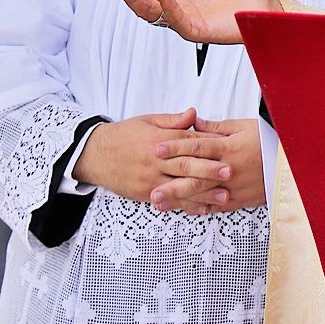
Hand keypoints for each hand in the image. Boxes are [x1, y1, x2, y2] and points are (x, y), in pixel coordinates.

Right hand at [72, 109, 222, 203]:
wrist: (95, 154)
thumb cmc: (124, 135)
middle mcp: (156, 160)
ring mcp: (151, 179)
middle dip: (209, 170)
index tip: (227, 149)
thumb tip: (193, 114)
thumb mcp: (147, 121)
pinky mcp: (145, 193)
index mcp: (159, 139)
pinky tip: (201, 209)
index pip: (188, 142)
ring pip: (180, 187)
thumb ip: (172, 121)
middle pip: (186, 166)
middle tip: (229, 173)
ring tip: (223, 197)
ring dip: (204, 193)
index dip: (209, 147)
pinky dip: (186, 206)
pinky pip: (169, 201)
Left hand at [150, 116, 265, 214]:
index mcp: (229, 148)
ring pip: (203, 195)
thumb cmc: (269, 140)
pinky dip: (202, 208)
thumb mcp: (244, 126)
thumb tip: (193, 122)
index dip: (175, 147)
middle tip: (151, 189)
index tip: (157, 149)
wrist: (293, 161)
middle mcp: (229, 169)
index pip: (197, 147)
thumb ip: (216, 127)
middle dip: (171, 184)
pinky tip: (186, 210)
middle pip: (195, 177)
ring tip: (161, 203)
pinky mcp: (242, 199)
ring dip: (180, 200)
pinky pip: (219, 206)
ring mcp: (235, 186)